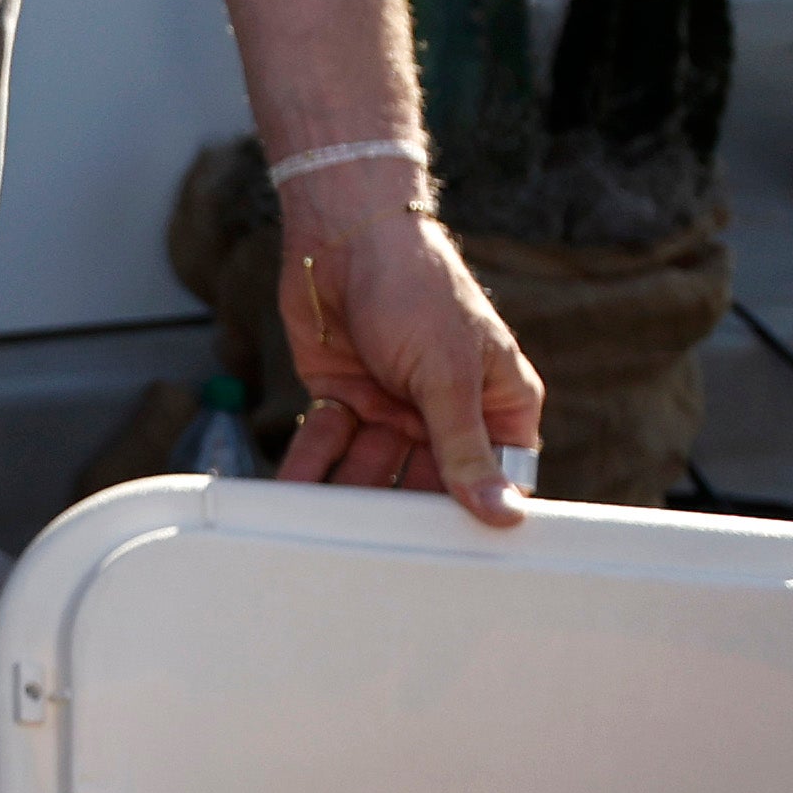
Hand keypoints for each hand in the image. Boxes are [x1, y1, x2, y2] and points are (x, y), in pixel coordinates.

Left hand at [272, 173, 545, 525]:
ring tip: (321, 531)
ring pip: (371, 469)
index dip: (475, 515)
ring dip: (347, 496)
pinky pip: (328, 443)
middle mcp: (446, 413)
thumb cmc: (417, 286)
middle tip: (374, 558)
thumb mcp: (448, 372)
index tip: (452, 560)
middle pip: (426, 482)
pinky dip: (310, 466)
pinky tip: (289, 494)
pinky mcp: (343, 395)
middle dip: (398, 512)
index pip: (495, 478)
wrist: (345, 233)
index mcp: (496, 405)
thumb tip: (502, 513)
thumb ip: (464, 446)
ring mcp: (393, 405)